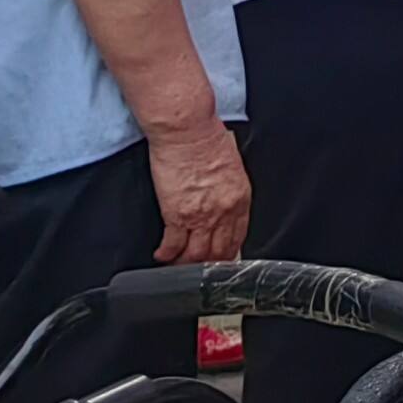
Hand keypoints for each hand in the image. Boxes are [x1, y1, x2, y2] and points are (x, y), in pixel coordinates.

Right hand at [146, 120, 249, 265]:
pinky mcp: (177, 215)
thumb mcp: (232, 167)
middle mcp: (224, 212)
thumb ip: (229, 189)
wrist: (187, 131)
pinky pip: (173, 244)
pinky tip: (162, 256)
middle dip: (209, 265)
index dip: (229, 253)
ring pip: (197, 254)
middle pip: (220, 251)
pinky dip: (167, 254)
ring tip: (178, 266)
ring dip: (187, 264)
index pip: (239, 237)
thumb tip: (223, 199)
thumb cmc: (206, 140)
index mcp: (240, 199)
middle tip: (200, 271)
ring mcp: (201, 216)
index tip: (221, 259)